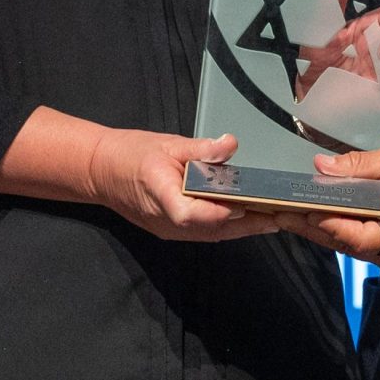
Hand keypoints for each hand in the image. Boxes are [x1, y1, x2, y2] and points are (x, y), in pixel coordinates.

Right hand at [89, 129, 283, 241]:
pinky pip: (202, 233)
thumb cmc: (132, 153)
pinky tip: (246, 219)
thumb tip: (229, 144)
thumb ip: (200, 148)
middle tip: (278, 217)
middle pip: (208, 229)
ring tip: (271, 219)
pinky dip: (225, 227)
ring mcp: (167, 230)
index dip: (218, 212)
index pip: (189, 213)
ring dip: (239, 229)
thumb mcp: (167, 143)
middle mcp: (164, 219)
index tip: (245, 205)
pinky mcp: (170, 231)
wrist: (100, 172)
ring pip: (209, 235)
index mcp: (159, 192)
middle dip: (245, 225)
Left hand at [280, 142, 379, 275]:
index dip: (332, 226)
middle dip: (312, 228)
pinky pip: (355, 245)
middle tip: (279, 214)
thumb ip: (361, 165)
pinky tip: (310, 220)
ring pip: (348, 247)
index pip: (362, 237)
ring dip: (318, 230)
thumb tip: (321, 166)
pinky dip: (333, 231)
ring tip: (286, 215)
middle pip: (347, 245)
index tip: (306, 212)